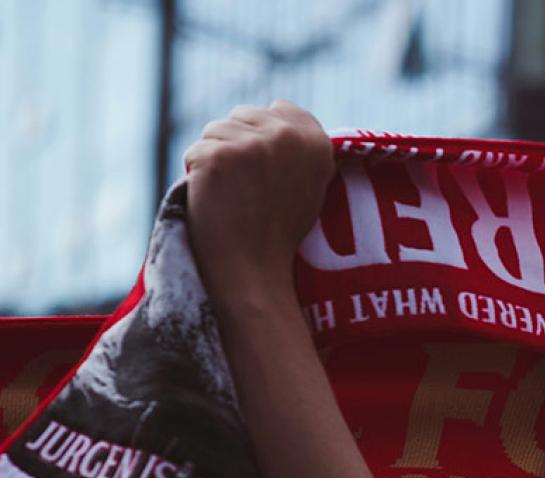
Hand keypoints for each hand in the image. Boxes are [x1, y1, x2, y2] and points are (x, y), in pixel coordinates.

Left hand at [184, 100, 333, 300]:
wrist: (254, 269)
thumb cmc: (278, 232)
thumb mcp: (308, 183)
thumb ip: (297, 147)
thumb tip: (275, 111)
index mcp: (317, 142)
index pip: (281, 108)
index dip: (264, 132)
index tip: (263, 165)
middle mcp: (288, 137)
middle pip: (243, 115)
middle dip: (236, 143)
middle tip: (245, 187)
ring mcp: (252, 144)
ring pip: (214, 130)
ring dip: (214, 159)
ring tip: (231, 195)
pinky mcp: (218, 156)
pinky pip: (194, 152)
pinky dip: (196, 175)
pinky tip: (214, 200)